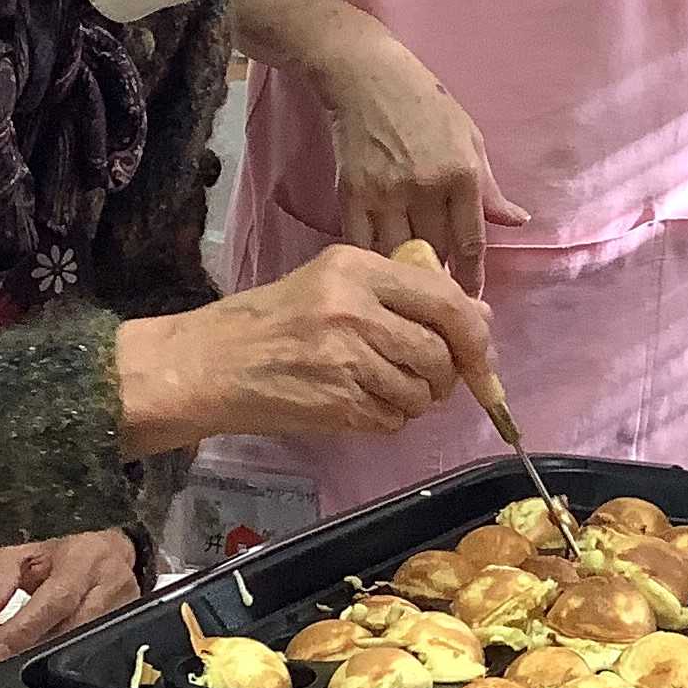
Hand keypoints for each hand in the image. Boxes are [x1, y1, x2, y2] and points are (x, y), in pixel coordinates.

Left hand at [0, 530, 140, 661]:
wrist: (106, 553)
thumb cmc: (62, 555)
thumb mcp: (21, 552)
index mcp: (85, 558)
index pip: (57, 599)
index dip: (25, 629)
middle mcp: (112, 584)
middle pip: (72, 630)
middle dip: (30, 649)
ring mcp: (126, 610)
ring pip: (82, 648)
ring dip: (43, 655)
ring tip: (16, 649)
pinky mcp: (128, 631)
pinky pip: (92, 654)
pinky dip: (61, 660)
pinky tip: (42, 651)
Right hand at [120, 244, 494, 455]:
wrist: (208, 364)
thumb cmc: (270, 321)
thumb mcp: (331, 282)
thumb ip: (402, 294)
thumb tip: (477, 316)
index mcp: (356, 268)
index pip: (445, 298)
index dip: (474, 332)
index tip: (479, 353)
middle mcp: (354, 308)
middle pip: (440, 351)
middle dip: (448, 375)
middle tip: (431, 379)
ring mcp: (346, 359)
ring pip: (421, 391)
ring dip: (416, 400)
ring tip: (385, 389)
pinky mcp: (337, 403)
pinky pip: (393, 419)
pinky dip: (389, 419)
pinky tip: (361, 405)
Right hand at [318, 30, 526, 292]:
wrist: (367, 77)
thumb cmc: (427, 105)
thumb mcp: (470, 139)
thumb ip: (490, 188)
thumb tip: (518, 221)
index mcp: (462, 175)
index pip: (472, 243)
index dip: (473, 279)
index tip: (472, 303)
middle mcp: (427, 187)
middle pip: (438, 254)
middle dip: (441, 279)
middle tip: (441, 300)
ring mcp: (387, 193)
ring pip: (401, 255)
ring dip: (408, 276)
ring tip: (411, 293)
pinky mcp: (352, 194)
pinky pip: (365, 244)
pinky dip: (374, 261)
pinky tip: (379, 272)